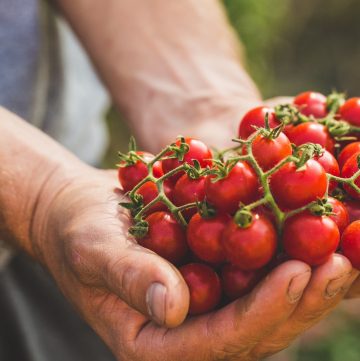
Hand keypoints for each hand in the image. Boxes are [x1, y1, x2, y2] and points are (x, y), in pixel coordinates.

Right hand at [30, 165, 358, 360]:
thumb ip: (127, 278)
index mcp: (154, 339)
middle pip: (254, 326)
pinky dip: (285, 253)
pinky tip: (313, 231)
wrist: (80, 210)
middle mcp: (186, 327)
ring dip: (306, 278)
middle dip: (300, 299)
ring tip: (344, 249)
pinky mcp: (211, 272)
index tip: (300, 273)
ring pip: (263, 300)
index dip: (262, 310)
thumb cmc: (77, 231)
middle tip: (341, 264)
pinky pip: (254, 269)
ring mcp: (202, 300)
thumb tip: (172, 306)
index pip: (219, 339)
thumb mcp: (93, 250)